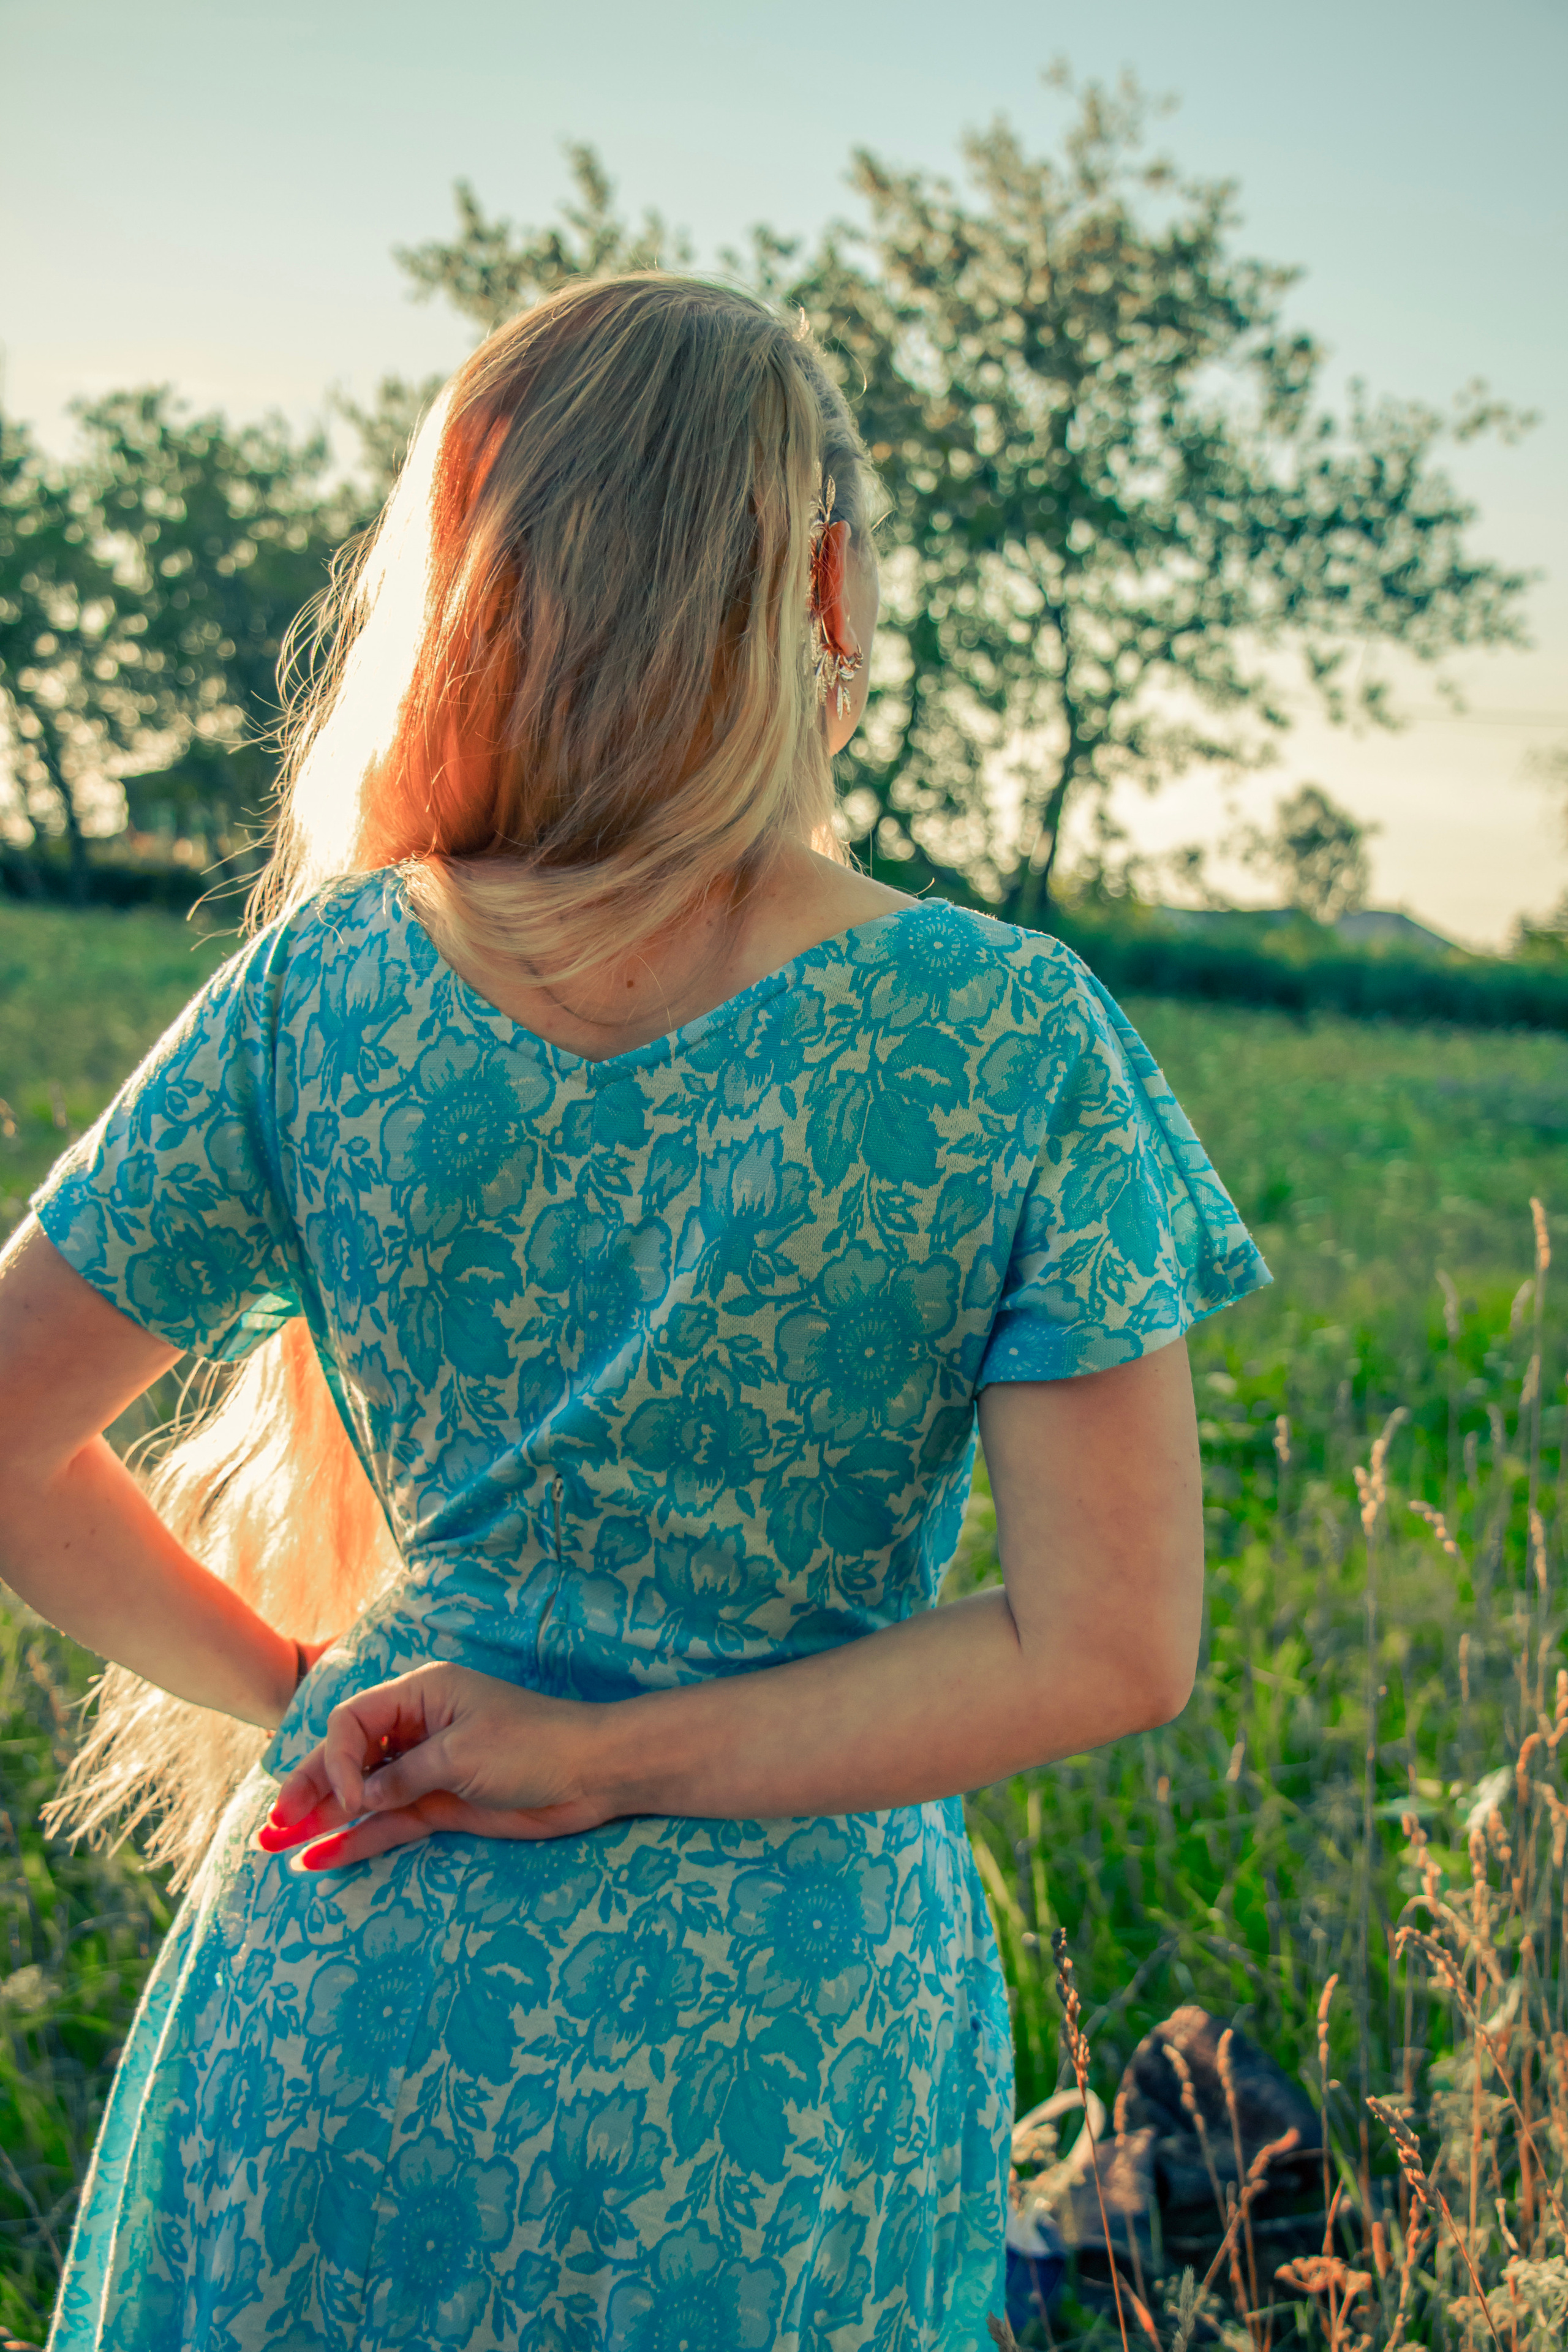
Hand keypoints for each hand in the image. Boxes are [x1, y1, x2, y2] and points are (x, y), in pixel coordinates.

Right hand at [254, 1662, 619, 1871]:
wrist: (592, 1774)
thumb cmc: (534, 1745)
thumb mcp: (463, 1754)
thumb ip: (405, 1776)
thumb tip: (360, 1797)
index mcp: (421, 1694)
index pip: (353, 1721)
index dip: (339, 1760)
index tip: (356, 1798)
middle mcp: (416, 1728)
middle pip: (348, 1758)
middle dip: (308, 1789)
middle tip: (272, 1826)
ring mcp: (426, 1769)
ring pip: (362, 1794)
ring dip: (322, 1818)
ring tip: (275, 1845)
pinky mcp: (440, 1804)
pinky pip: (388, 1823)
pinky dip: (356, 1840)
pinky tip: (320, 1858)